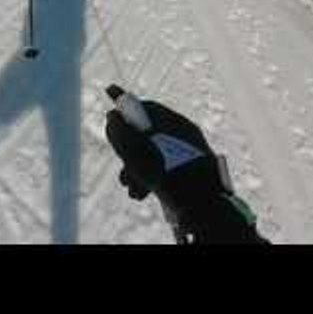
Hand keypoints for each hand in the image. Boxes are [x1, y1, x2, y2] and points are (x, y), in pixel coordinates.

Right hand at [105, 89, 225, 212]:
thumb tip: (112, 117)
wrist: (201, 205)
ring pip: (154, 158)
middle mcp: (184, 137)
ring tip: (130, 187)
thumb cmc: (165, 174)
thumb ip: (118, 129)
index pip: (146, 108)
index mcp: (175, 123)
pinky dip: (150, 181)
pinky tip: (141, 193)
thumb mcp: (133, 149)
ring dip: (135, 171)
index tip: (111, 110)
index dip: (126, 109)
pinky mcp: (192, 177)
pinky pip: (166, 173)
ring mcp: (190, 157)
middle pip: (147, 135)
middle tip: (119, 162)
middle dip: (127, 152)